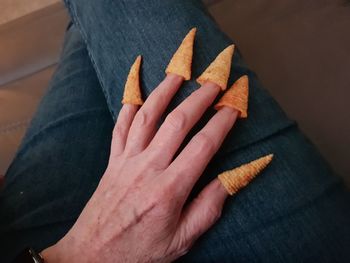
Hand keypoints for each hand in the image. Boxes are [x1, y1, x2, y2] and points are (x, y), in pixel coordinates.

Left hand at [42, 73, 237, 262]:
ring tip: (178, 74)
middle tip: (214, 81)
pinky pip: (120, 127)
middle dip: (199, 97)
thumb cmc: (139, 251)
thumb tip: (233, 178)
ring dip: (164, 92)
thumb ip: (209, 207)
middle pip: (178, 122)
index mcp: (170, 188)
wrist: (93, 255)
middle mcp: (148, 167)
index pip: (203, 145)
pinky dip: (128, 107)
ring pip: (147, 117)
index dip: (222, 122)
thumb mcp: (182, 239)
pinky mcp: (113, 161)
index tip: (234, 106)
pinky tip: (136, 93)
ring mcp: (127, 161)